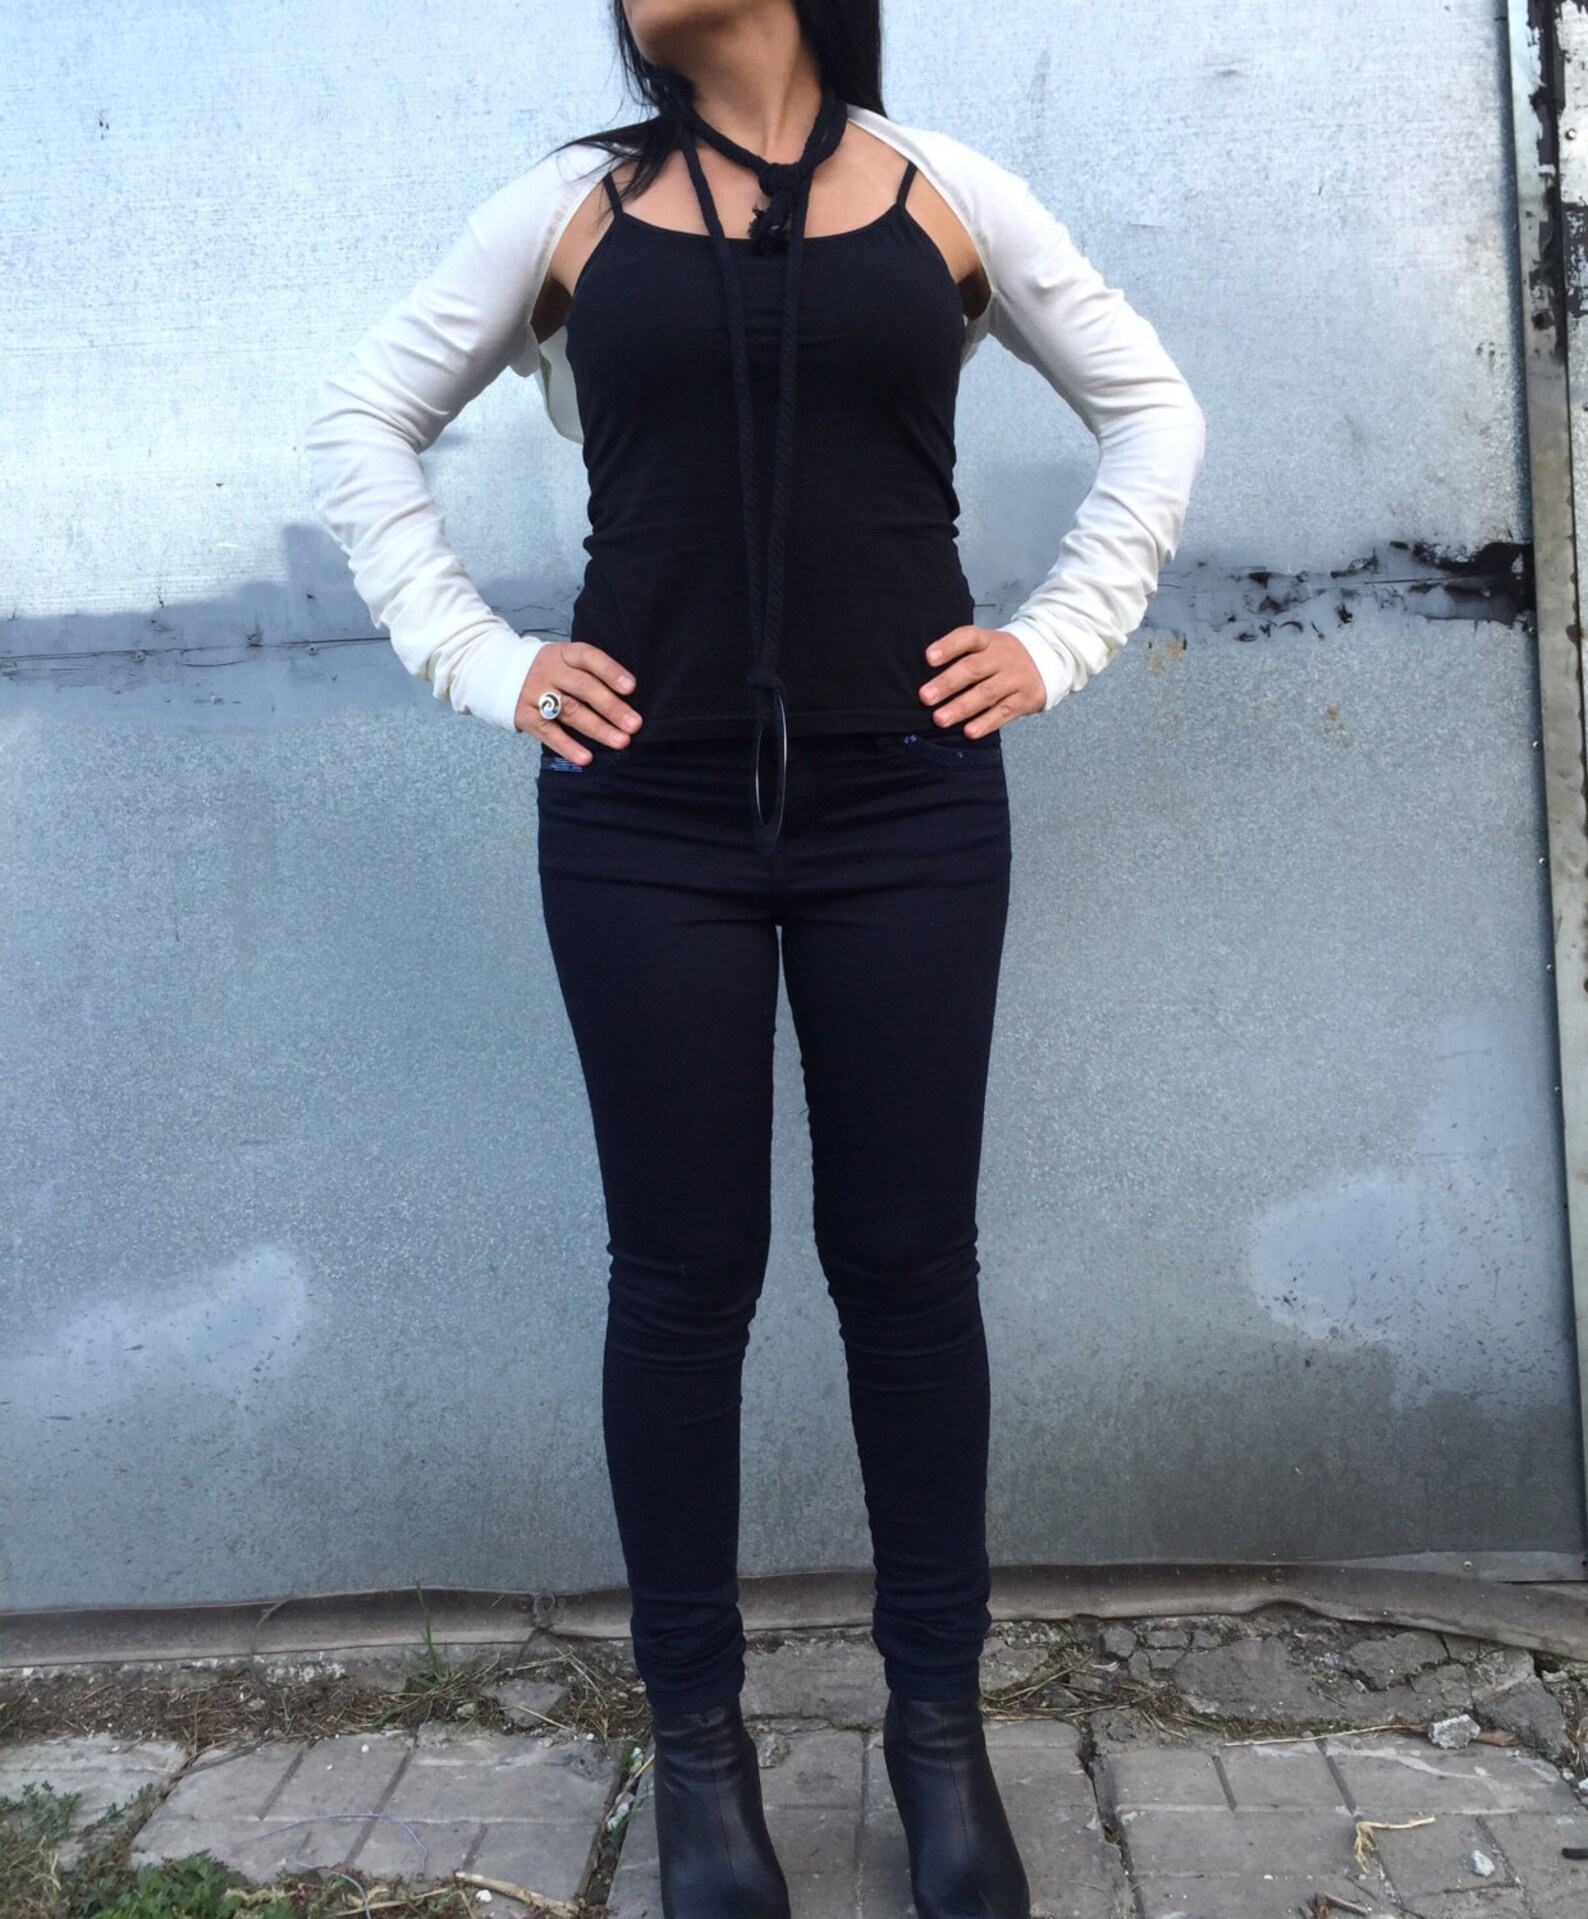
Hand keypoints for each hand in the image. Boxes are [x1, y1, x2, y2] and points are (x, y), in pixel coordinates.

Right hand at [514, 641, 641, 761]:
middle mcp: (550, 671)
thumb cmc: (548, 670)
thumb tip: (628, 699)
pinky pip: (548, 732)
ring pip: (570, 711)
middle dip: (611, 707)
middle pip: (583, 688)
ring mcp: (535, 693)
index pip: (589, 658)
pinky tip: (586, 758)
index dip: (610, 672)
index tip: (631, 688)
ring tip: (621, 741)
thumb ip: (591, 674)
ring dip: (597, 728)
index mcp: (565, 654)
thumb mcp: (566, 660)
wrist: (498, 671)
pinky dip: (567, 746)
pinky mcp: (525, 715)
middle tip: (634, 724)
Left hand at [918, 625, 1045, 735]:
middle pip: (973, 669)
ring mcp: (1015, 679)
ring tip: (940, 719)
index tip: (928, 658)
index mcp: (988, 641)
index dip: (948, 646)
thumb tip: (924, 676)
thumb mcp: (986, 645)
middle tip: (925, 697)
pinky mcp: (1024, 699)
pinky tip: (968, 732)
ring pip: (986, 693)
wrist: (1048, 659)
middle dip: (947, 683)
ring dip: (961, 707)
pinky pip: (1003, 713)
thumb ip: (961, 656)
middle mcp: (1002, 657)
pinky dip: (985, 723)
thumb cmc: (1001, 656)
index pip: (968, 637)